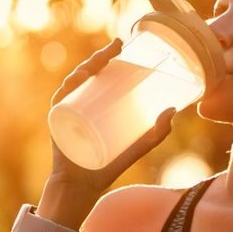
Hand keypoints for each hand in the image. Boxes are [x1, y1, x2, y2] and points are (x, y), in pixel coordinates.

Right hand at [47, 37, 177, 197]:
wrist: (84, 186)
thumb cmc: (107, 167)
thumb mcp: (137, 147)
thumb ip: (156, 133)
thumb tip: (173, 110)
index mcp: (94, 105)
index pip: (100, 75)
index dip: (109, 57)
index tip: (122, 45)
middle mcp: (78, 104)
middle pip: (88, 74)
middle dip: (101, 56)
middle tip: (118, 47)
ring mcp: (67, 111)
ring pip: (75, 82)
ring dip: (87, 66)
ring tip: (103, 60)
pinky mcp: (58, 122)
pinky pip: (61, 99)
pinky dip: (69, 86)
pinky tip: (80, 78)